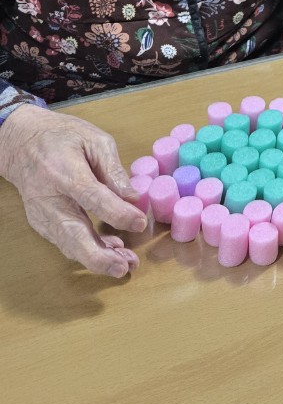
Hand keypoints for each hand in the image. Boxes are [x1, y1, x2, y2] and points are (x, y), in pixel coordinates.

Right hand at [0, 105, 145, 275]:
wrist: (22, 143)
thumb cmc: (62, 137)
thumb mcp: (94, 140)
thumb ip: (113, 169)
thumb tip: (133, 196)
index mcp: (63, 172)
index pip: (91, 197)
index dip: (117, 213)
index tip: (140, 222)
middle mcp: (49, 199)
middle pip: (72, 234)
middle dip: (99, 256)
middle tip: (125, 266)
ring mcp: (42, 215)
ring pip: (69, 245)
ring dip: (97, 259)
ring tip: (126, 263)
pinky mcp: (42, 224)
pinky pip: (66, 243)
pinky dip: (88, 251)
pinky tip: (111, 250)